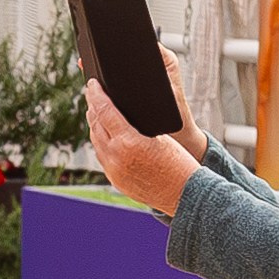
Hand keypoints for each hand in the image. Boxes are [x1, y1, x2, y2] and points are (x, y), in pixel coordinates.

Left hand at [86, 47, 206, 217]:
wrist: (186, 195)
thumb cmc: (180, 163)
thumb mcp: (161, 136)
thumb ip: (137, 125)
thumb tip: (122, 111)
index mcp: (128, 141)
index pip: (104, 110)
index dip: (96, 94)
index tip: (92, 83)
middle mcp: (116, 157)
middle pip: (96, 125)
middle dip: (93, 107)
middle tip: (92, 94)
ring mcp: (114, 171)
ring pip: (96, 142)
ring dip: (95, 125)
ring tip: (96, 112)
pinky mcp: (116, 181)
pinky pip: (103, 157)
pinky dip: (101, 143)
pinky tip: (105, 136)